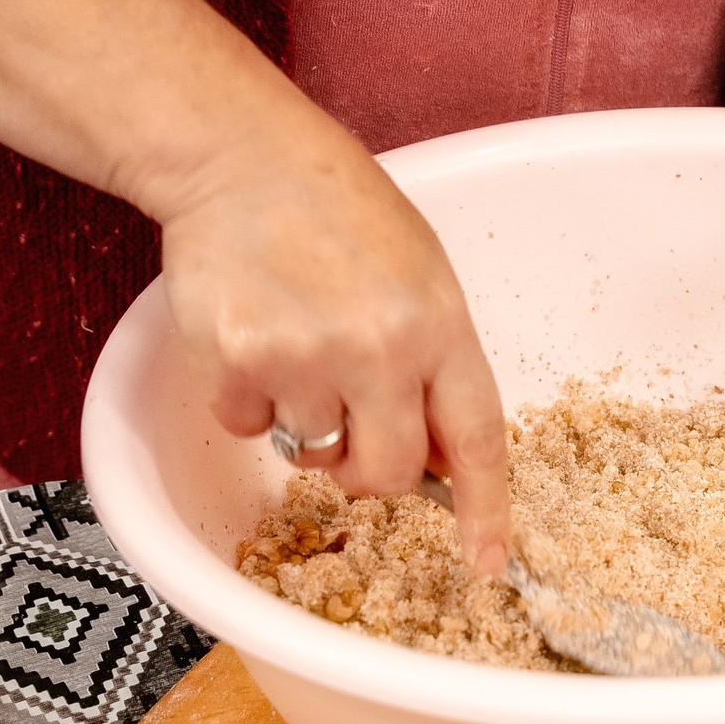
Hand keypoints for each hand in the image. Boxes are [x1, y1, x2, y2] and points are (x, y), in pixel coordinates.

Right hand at [0, 0, 515, 572]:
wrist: (238, 157)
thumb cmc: (337, 211)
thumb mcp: (419, 273)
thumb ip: (436, 361)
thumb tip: (443, 463)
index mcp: (439, 323)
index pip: (476, 440)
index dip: (484, 512)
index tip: (489, 566)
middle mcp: (378, 348)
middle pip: (386, 475)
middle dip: (369, 471)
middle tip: (349, 423)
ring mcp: (303, 359)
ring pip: (311, 453)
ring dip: (302, 419)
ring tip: (293, 340)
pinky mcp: (235, 364)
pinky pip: (246, 428)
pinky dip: (244, 400)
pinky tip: (249, 334)